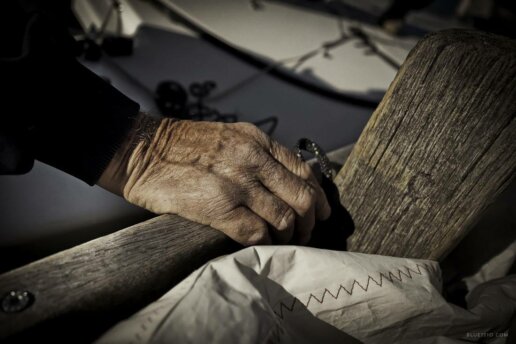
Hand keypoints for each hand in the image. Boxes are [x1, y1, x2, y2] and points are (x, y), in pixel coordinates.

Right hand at [99, 114, 330, 244]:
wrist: (142, 151)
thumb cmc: (181, 147)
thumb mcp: (229, 138)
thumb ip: (258, 156)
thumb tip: (283, 182)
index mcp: (256, 141)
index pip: (303, 170)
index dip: (319, 195)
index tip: (321, 211)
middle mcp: (252, 159)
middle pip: (302, 197)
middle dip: (310, 221)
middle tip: (306, 233)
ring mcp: (236, 184)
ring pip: (284, 218)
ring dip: (288, 235)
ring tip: (283, 241)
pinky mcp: (218, 207)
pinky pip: (256, 233)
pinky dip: (265, 242)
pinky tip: (262, 243)